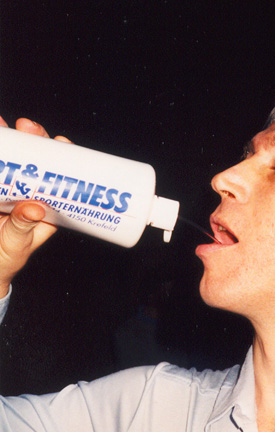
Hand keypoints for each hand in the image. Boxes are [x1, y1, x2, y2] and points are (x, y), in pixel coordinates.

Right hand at [0, 117, 69, 296]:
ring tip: (2, 124)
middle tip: (28, 127)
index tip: (60, 141)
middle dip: (33, 139)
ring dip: (8, 138)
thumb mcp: (16, 244)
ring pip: (13, 158)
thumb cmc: (6, 258)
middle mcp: (30, 192)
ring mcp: (10, 188)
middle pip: (36, 159)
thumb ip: (23, 227)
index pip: (60, 176)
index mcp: (48, 206)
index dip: (63, 156)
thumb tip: (35, 208)